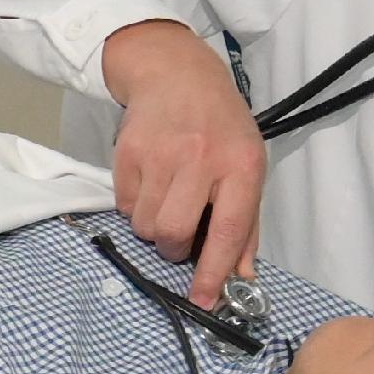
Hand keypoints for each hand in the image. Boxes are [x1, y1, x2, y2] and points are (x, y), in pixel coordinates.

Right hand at [102, 20, 263, 303]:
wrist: (175, 73)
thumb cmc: (220, 127)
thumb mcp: (247, 165)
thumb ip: (245, 223)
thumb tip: (239, 275)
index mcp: (240, 165)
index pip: (228, 229)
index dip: (215, 271)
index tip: (204, 301)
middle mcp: (201, 158)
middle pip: (175, 232)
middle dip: (173, 247)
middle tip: (179, 234)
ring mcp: (161, 153)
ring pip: (146, 225)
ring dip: (154, 227)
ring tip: (166, 200)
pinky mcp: (128, 150)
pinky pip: (125, 206)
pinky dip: (136, 206)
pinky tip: (149, 182)